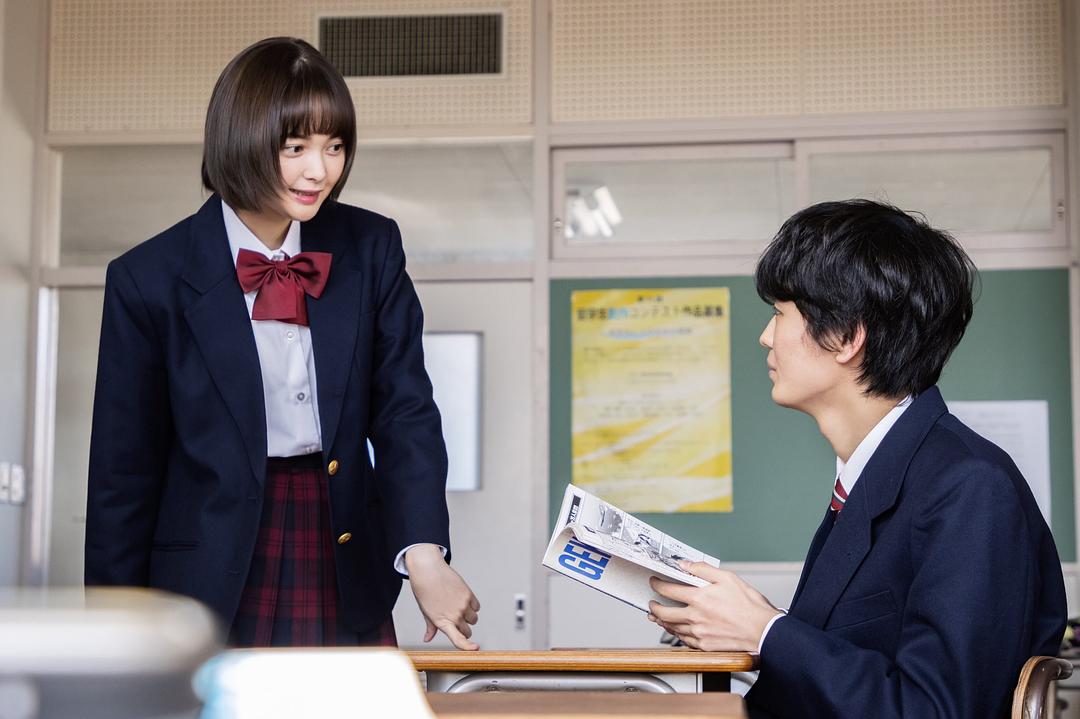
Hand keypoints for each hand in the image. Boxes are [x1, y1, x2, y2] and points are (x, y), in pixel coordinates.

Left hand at [406, 544, 480, 650]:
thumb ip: (431, 627)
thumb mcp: (426, 612)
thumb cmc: (424, 592)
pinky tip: (463, 600)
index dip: (468, 646)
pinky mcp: (469, 595)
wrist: (428, 572)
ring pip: (474, 619)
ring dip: (469, 617)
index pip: (458, 639)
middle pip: (467, 631)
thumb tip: (427, 639)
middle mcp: (454, 616)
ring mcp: (463, 605)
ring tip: (458, 607)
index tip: (475, 648)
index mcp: (442, 623)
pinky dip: (472, 606)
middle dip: (464, 629)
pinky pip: (477, 607)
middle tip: (456, 620)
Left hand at [647, 561, 778, 651]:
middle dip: (654, 606)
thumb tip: (686, 565)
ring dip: (661, 621)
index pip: (668, 590)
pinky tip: (675, 630)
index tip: (654, 582)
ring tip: (657, 616)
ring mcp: (699, 633)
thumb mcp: (728, 578)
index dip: (657, 584)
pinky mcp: (705, 645)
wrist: (764, 631)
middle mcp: (695, 617)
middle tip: (651, 603)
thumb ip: (703, 570)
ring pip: (672, 628)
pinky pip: (684, 640)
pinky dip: (676, 634)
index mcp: (699, 598)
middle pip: (664, 612)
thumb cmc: (750, 606)